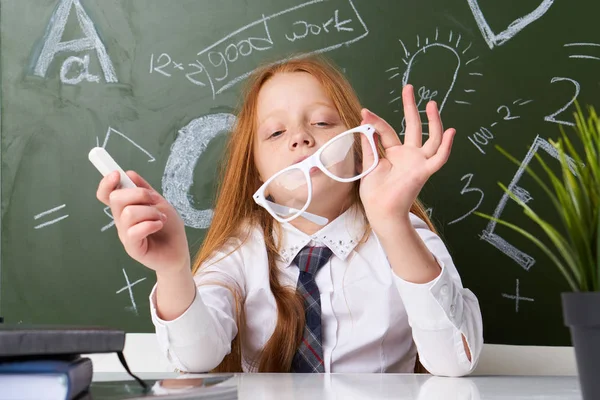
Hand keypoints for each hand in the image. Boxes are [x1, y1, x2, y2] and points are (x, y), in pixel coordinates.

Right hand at [96, 171, 189, 274]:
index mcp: (125, 208)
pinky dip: (151, 224)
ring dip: (150, 212)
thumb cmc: (170, 228)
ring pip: (128, 213)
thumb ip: (144, 189)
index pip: (106, 194)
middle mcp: (122, 221)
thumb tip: (129, 173)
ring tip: (161, 218)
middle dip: (139, 194)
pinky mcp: (133, 248)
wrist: (179, 252)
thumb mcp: (160, 203)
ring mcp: (125, 235)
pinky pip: (134, 231)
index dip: (106, 183)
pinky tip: (159, 226)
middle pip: (116, 198)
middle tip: (154, 201)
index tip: (117, 174)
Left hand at [359, 84, 455, 230]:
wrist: (380, 211)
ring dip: (433, 121)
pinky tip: (452, 132)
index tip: (365, 112)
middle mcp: (408, 155)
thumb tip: (365, 125)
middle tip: (409, 88)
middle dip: (411, 107)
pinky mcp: (424, 171)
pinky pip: (439, 158)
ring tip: (431, 103)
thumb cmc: (374, 193)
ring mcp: (418, 162)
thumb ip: (369, 145)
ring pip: (431, 138)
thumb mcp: (368, 164)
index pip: (387, 131)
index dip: (376, 122)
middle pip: (413, 126)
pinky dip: (447, 146)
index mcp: (394, 153)